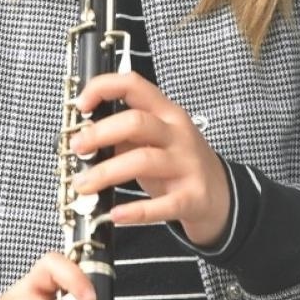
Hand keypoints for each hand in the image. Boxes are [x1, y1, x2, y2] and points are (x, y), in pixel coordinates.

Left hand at [73, 71, 231, 247]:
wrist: (223, 197)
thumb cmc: (177, 164)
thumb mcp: (154, 140)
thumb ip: (124, 134)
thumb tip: (84, 136)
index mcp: (166, 113)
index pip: (134, 85)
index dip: (103, 88)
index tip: (81, 104)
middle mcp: (178, 134)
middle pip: (136, 122)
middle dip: (99, 134)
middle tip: (76, 148)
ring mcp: (187, 165)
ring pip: (143, 160)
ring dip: (106, 173)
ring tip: (83, 185)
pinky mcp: (192, 198)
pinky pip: (163, 205)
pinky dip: (136, 211)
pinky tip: (116, 214)